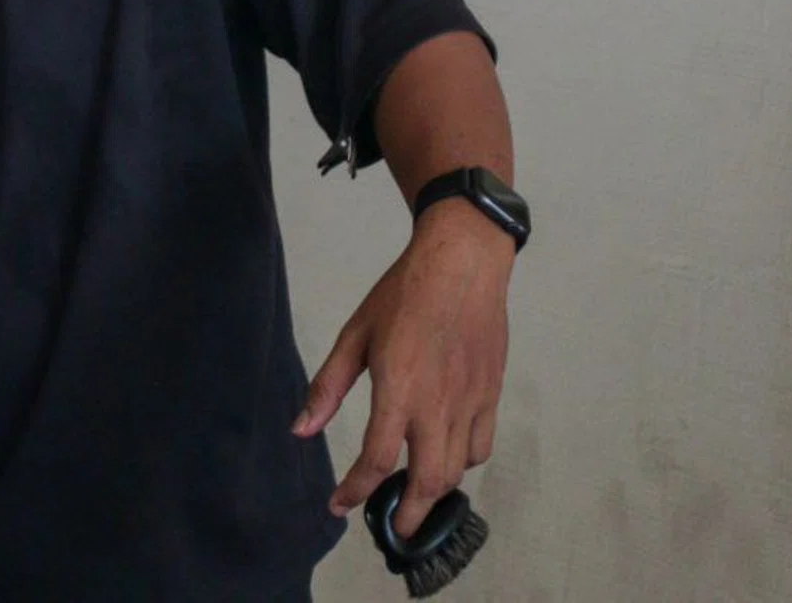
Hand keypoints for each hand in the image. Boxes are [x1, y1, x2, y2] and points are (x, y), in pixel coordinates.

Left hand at [292, 203, 513, 535]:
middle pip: (428, 481)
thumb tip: (301, 430)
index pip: (377, 460)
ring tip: (413, 498)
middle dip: (409, 515)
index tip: (338, 504)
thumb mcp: (354, 334)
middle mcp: (438, 403)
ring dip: (435, 493)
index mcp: (399, 388)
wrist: (461, 263)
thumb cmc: (404, 294)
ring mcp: (470, 401)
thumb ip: (328, 387)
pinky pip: (481, 445)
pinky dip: (463, 463)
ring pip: (458, 470)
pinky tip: (445, 457)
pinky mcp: (491, 394)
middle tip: (391, 528)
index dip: (354, 490)